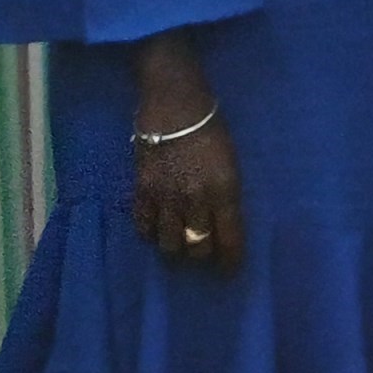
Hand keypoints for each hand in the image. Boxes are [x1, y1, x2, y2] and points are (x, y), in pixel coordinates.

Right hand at [130, 33, 242, 274]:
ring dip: (176, 250)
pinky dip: (150, 234)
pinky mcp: (142, 189)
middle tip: (204, 254)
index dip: (231, 260)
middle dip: (203, 256)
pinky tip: (156, 231)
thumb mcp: (231, 162)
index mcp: (225, 189)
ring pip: (169, 244)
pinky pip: (143, 227)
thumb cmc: (211, 128)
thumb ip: (226, 194)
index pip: (230, 239)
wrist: (174, 102)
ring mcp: (166, 196)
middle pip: (198, 248)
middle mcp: (196, 198)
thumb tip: (222, 223)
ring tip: (179, 246)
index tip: (230, 269)